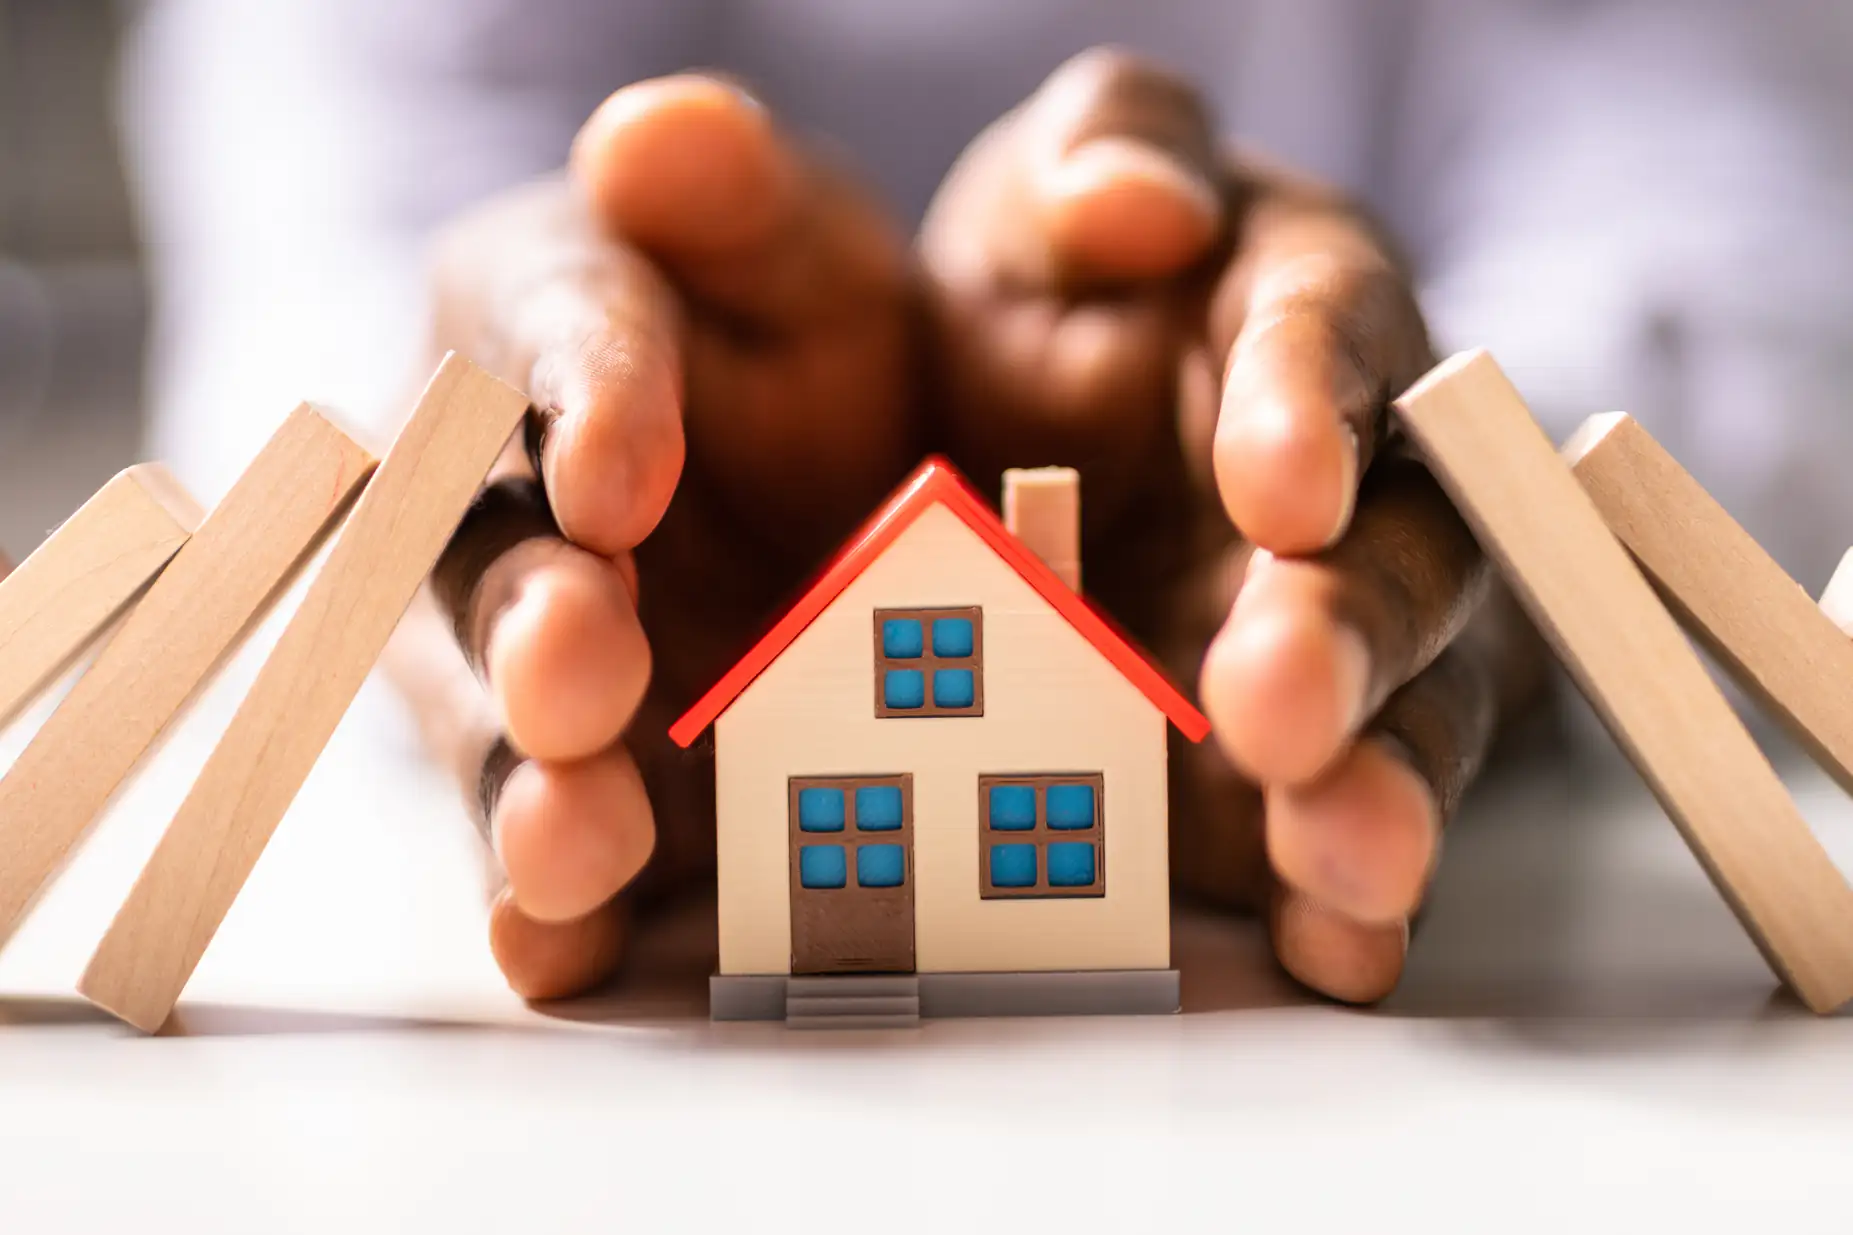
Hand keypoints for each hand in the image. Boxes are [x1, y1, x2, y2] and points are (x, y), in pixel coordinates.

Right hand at [391, 76, 920, 998]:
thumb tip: (658, 136)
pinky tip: (566, 952)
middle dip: (532, 618)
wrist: (831, 483)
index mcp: (546, 327)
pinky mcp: (582, 783)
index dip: (578, 396)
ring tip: (579, 838)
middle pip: (483, 559)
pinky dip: (549, 909)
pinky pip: (545, 853)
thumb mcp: (792, 246)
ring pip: (493, 725)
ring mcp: (529, 660)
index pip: (543, 330)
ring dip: (525, 784)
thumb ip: (733, 193)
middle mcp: (501, 503)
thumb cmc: (792, 338)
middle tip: (581, 663)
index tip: (625, 463)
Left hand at [919, 49, 1546, 1000]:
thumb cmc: (1056, 294)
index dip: (1314, 407)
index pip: (1328, 338)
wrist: (1008, 436)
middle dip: (1349, 629)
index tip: (1281, 481)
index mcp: (1299, 320)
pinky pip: (1339, 827)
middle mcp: (1357, 490)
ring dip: (1380, 782)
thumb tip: (1138, 202)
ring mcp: (1336, 637)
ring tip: (1341, 854)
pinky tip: (1331, 946)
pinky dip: (1345, 895)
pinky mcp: (1293, 764)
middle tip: (1280, 698)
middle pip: (1400, 554)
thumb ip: (1101, 160)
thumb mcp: (1043, 201)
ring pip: (1405, 709)